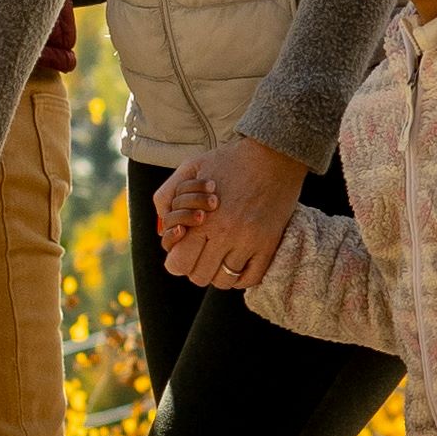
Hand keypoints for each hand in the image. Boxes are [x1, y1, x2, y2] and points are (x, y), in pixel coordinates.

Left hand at [153, 136, 308, 288]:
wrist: (273, 154)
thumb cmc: (229, 160)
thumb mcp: (190, 168)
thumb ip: (168, 195)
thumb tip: (163, 224)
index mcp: (202, 219)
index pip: (179, 264)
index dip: (177, 261)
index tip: (185, 250)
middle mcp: (225, 235)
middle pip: (200, 277)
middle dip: (196, 267)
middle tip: (202, 253)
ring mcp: (249, 242)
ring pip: (224, 281)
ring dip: (218, 273)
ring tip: (220, 257)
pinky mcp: (269, 244)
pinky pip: (251, 279)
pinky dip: (241, 277)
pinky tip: (238, 262)